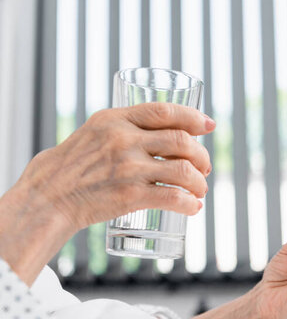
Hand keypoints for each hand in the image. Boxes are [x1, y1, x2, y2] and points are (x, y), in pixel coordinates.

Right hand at [0, 102, 213, 283]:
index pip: (164, 110)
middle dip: (201, 155)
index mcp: (115, 119)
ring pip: (182, 170)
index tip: (209, 126)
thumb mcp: (94, 132)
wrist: (46, 198)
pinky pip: (171, 197)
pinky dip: (189, 203)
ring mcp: (127, 167)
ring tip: (200, 190)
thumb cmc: (71, 166)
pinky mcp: (129, 195)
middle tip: (205, 167)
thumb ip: (124, 128)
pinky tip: (193, 207)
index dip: (193, 117)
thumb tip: (164, 131)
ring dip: (199, 181)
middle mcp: (123, 139)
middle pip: (181, 140)